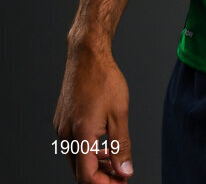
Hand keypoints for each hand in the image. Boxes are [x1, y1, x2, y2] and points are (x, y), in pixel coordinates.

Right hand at [53, 39, 133, 182]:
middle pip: (80, 172)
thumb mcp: (120, 113)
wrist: (87, 55)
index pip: (87, 177)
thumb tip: (124, 172)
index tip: (121, 182)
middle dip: (101, 178)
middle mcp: (66, 134)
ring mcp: (61, 127)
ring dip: (94, 165)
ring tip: (115, 162)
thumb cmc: (104, 79)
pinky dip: (87, 151)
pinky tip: (103, 146)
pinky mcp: (61, 120)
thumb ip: (121, 146)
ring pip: (76, 159)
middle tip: (121, 175)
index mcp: (81, 134)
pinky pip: (72, 145)